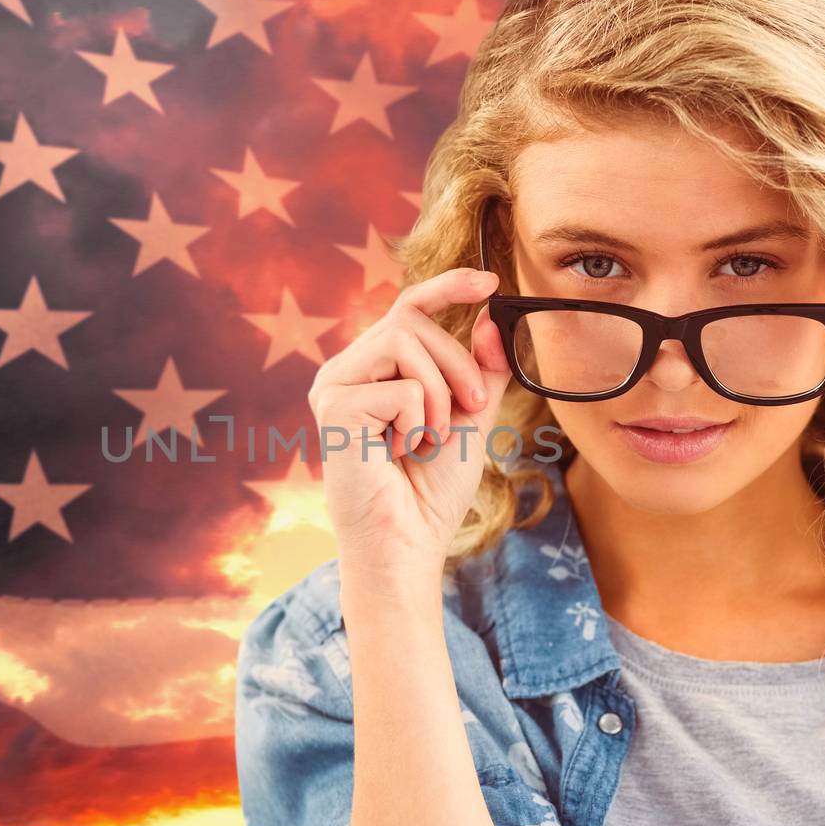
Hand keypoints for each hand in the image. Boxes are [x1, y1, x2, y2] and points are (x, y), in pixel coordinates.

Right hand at [307, 267, 513, 581]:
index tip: (491, 282)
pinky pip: (400, 387)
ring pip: (404, 341)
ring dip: (438, 392)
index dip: (447, 286)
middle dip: (457, 362)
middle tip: (475, 408)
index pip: (407, 307)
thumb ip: (481, 368)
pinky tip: (400, 453)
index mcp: (372, 369)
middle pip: (410, 318)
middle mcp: (345, 370)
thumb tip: (490, 316)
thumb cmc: (431, 489)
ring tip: (430, 438)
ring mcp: (333, 386)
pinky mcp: (334, 407)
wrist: (408, 543)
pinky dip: (419, 422)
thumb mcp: (471, 417)